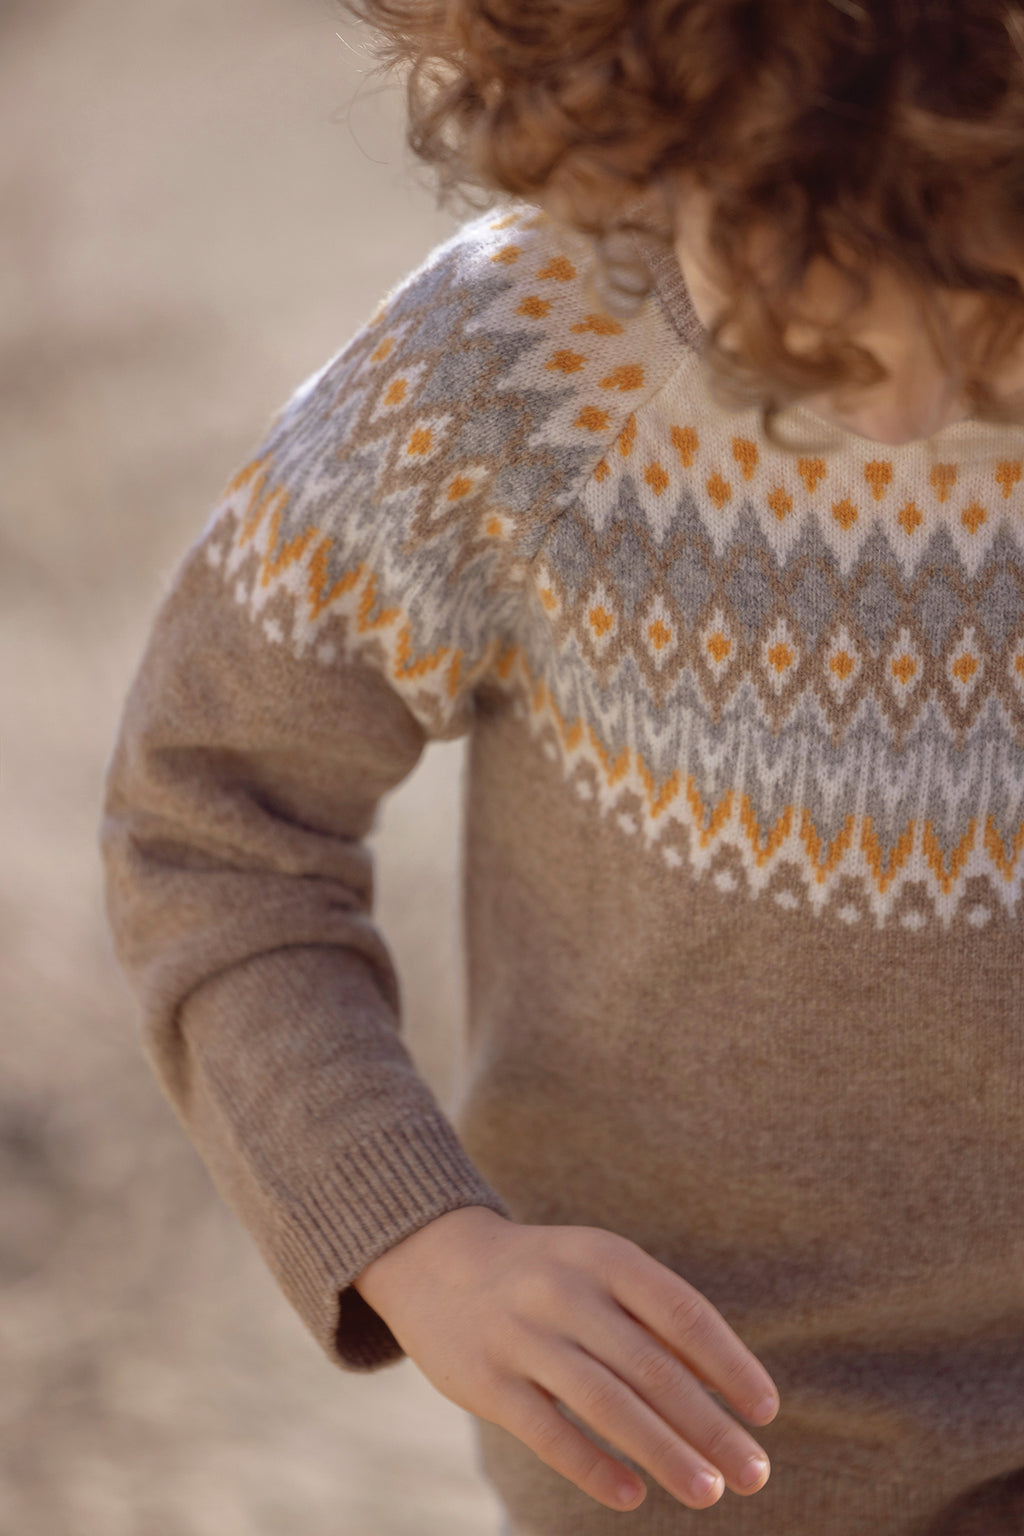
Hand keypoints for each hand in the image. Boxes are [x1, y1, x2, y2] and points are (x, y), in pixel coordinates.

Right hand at [352, 1206, 779, 1513]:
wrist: (433, 1260)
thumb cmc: (545, 1276)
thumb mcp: (598, 1271)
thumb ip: (654, 1323)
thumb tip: (726, 1394)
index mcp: (605, 1256)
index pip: (682, 1313)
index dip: (730, 1364)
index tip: (766, 1413)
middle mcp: (565, 1290)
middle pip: (651, 1366)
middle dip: (708, 1425)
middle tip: (754, 1474)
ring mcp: (522, 1334)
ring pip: (605, 1402)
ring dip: (663, 1452)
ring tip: (708, 1492)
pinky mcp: (485, 1379)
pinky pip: (547, 1430)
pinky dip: (593, 1466)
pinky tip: (632, 1496)